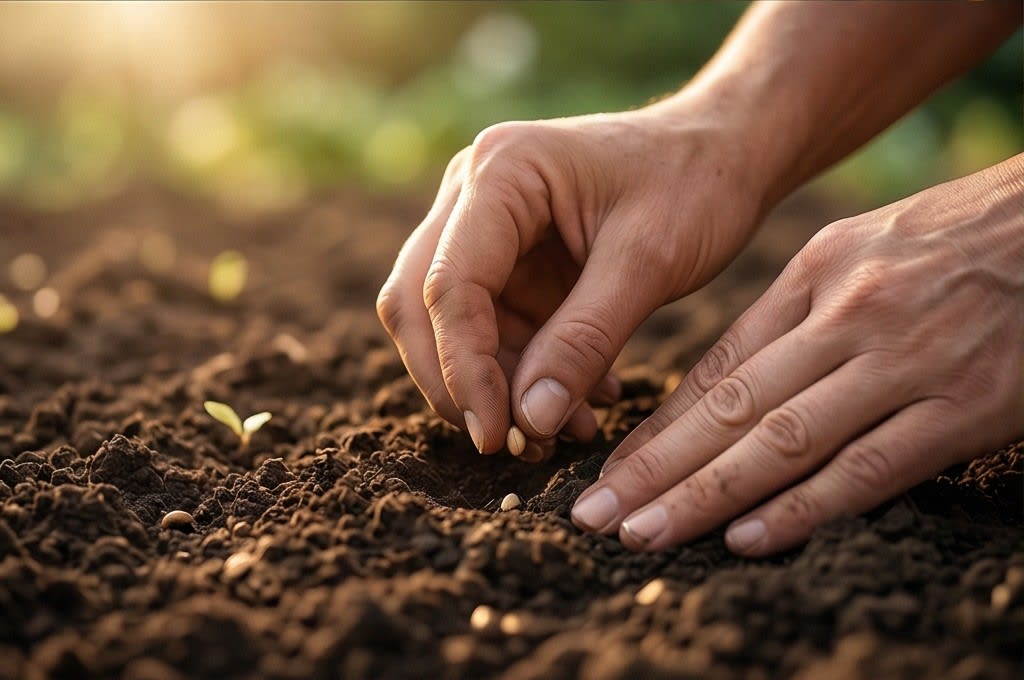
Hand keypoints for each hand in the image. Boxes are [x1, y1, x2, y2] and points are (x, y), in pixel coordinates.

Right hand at [377, 99, 765, 455]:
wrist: (726, 152)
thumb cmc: (696, 183)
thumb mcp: (649, 263)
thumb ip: (585, 340)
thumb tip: (529, 422)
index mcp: (502, 170)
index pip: (449, 284)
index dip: (462, 368)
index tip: (496, 435)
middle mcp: (474, 192)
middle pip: (420, 302)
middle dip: (458, 381)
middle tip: (508, 443)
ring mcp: (485, 226)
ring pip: (450, 324)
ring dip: (496, 386)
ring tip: (568, 431)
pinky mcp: (508, 259)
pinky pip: (494, 329)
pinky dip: (524, 374)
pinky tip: (580, 402)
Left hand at [572, 154, 1023, 553]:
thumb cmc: (958, 238)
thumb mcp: (862, 250)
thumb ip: (797, 312)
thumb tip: (727, 379)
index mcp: (815, 275)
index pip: (717, 366)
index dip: (657, 426)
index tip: (609, 468)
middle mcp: (846, 317)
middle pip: (731, 408)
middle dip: (654, 468)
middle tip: (592, 514)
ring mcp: (905, 362)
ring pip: (784, 440)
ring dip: (705, 494)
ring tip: (643, 533)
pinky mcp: (965, 405)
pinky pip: (871, 465)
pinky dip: (806, 506)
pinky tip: (747, 537)